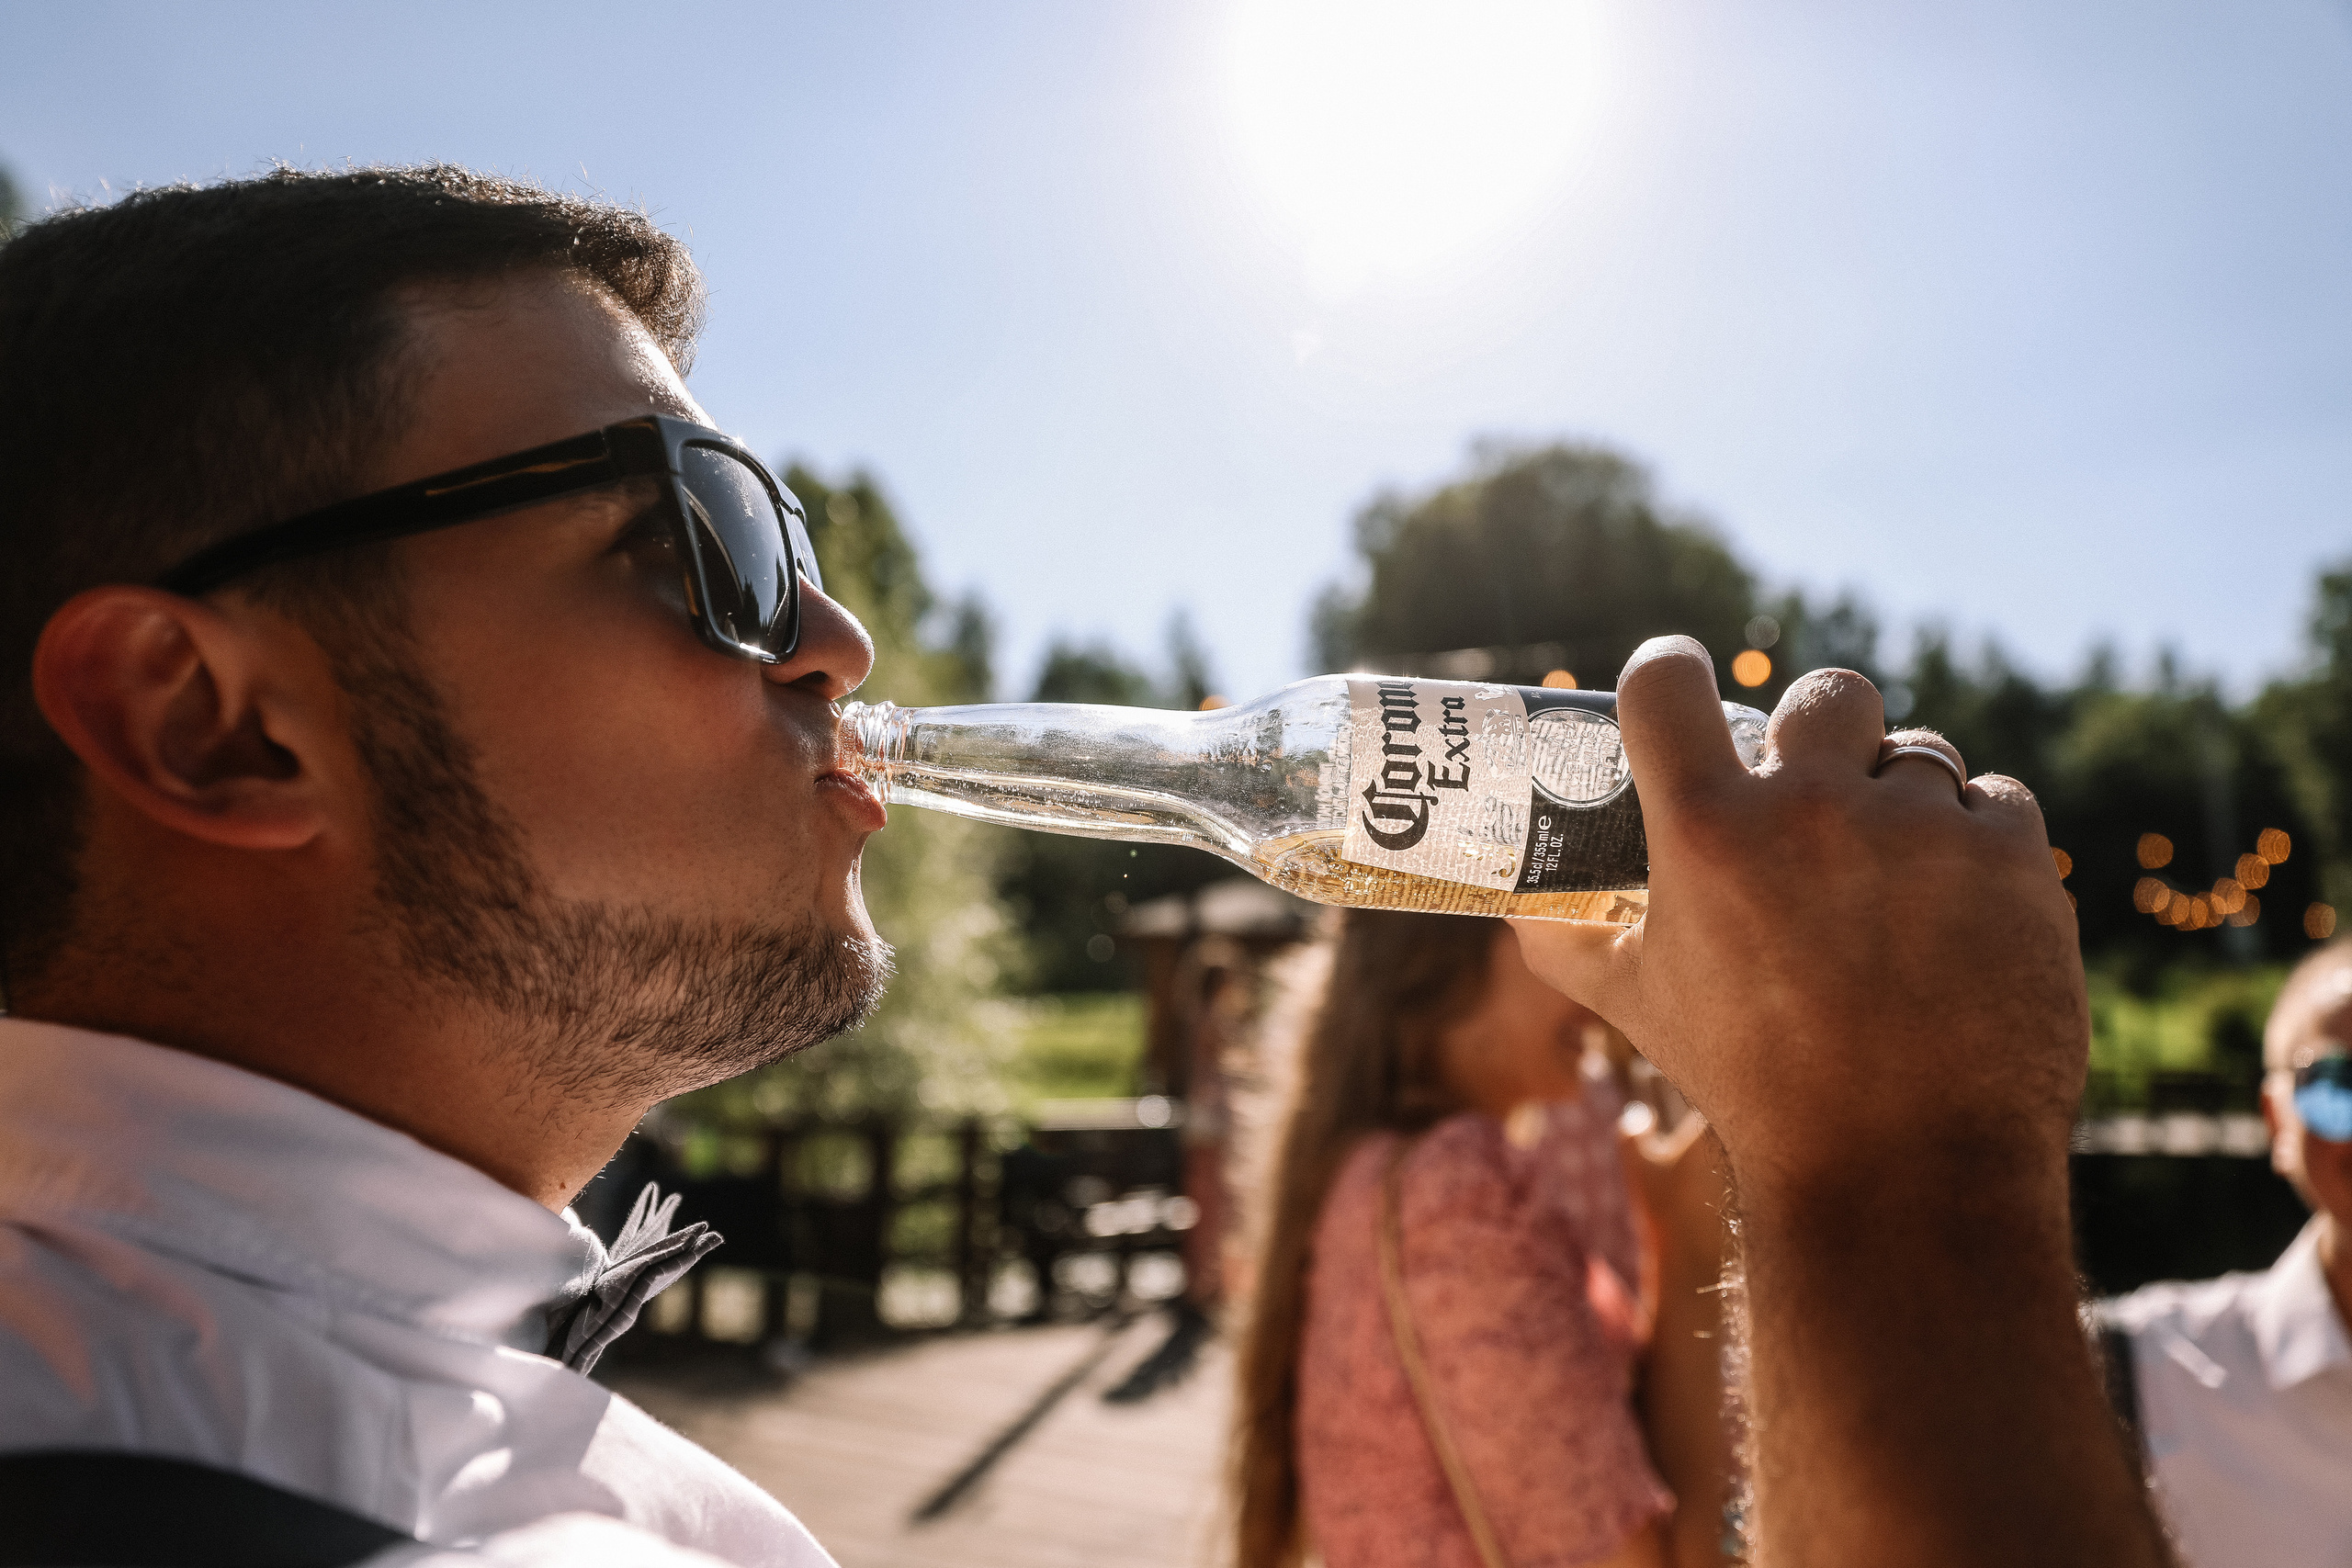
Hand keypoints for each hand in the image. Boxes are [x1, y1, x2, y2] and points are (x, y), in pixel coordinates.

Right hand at [1514, 636, 2085, 1188]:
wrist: (1904, 1170)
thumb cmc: (1757, 1088)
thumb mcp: (1640, 1009)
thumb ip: (1572, 944)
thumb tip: (1520, 908)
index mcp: (1706, 834)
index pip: (1667, 681)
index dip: (1673, 673)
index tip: (1684, 692)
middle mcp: (1812, 810)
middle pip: (1826, 695)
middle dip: (1827, 740)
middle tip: (1826, 805)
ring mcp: (1919, 827)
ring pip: (1920, 756)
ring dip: (1908, 805)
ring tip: (1899, 887)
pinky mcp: (2011, 855)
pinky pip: (1995, 803)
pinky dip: (1980, 847)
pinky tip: (1960, 912)